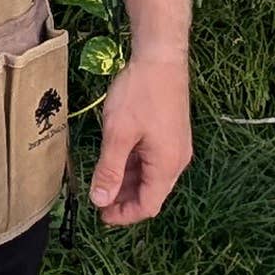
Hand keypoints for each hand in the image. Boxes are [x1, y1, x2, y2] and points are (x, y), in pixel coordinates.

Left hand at [90, 50, 191, 227]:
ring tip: (102, 180)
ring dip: (127, 182)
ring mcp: (175, 146)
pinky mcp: (171, 134)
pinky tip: (116, 160)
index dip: (124, 215)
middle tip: (98, 200)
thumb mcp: (118, 134)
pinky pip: (152, 159)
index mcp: (167, 165)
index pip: (148, 205)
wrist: (160, 57)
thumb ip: (109, 170)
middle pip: (151, 192)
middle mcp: (176, 160)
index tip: (101, 217)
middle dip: (124, 200)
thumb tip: (100, 201)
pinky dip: (134, 165)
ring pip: (150, 176)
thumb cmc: (140, 94)